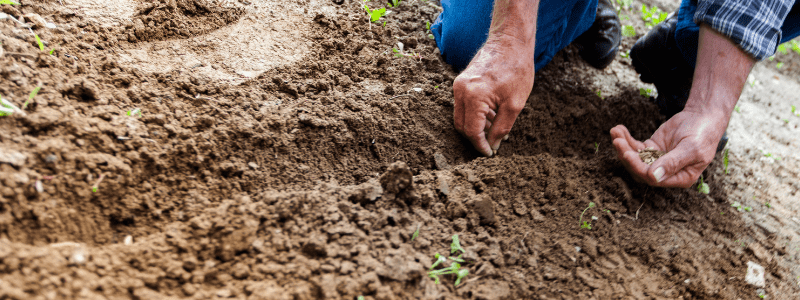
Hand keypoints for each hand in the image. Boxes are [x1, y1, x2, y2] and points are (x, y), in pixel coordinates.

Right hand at [453, 39, 534, 155]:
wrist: (510, 42)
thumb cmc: (516, 69)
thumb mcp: (515, 104)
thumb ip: (501, 128)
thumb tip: (493, 145)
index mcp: (474, 97)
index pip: (471, 131)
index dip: (480, 146)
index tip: (490, 154)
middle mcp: (461, 91)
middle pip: (461, 126)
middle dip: (476, 138)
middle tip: (492, 145)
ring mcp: (458, 85)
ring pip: (461, 116)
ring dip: (476, 126)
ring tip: (496, 128)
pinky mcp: (461, 82)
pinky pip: (463, 105)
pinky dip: (474, 115)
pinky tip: (491, 115)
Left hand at [610, 110, 725, 186]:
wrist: (703, 116)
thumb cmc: (703, 134)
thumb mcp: (691, 148)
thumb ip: (673, 163)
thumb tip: (653, 177)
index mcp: (680, 178)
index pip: (653, 179)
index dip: (638, 167)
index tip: (627, 153)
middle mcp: (667, 173)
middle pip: (640, 170)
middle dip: (627, 156)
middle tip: (617, 141)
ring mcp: (657, 160)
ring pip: (635, 158)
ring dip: (623, 146)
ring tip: (615, 131)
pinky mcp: (652, 148)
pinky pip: (635, 147)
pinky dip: (626, 139)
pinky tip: (618, 129)